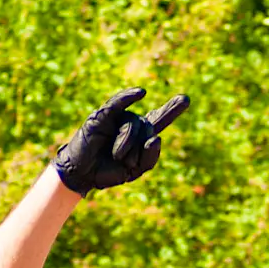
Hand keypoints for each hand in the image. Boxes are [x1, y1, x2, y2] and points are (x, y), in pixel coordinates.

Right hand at [53, 87, 188, 194]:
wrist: (83, 174)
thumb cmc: (109, 171)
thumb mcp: (136, 170)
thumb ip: (151, 157)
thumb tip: (156, 137)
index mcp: (141, 136)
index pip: (159, 120)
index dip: (171, 110)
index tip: (185, 99)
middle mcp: (132, 124)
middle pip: (148, 127)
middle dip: (140, 148)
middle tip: (127, 163)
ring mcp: (118, 118)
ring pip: (134, 123)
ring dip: (127, 144)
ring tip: (117, 156)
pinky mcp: (103, 115)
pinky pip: (118, 103)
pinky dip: (129, 96)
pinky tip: (141, 93)